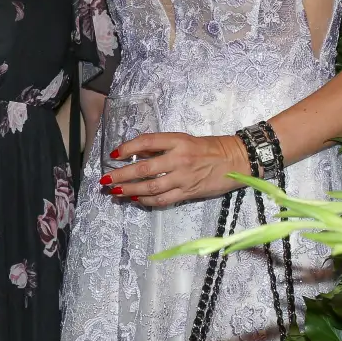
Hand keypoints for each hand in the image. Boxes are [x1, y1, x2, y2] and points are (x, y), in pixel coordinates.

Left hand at [100, 132, 250, 207]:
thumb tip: (136, 153)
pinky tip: (136, 200)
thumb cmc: (209, 147)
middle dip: (121, 175)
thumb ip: (161, 146)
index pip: (147, 142)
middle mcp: (179, 158)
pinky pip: (164, 199)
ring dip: (130, 190)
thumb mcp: (184, 140)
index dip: (128, 147)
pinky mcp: (189, 192)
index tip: (113, 154)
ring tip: (116, 192)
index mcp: (178, 141)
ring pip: (151, 187)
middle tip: (105, 180)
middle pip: (144, 168)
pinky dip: (147, 200)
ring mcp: (184, 177)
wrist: (236, 160)